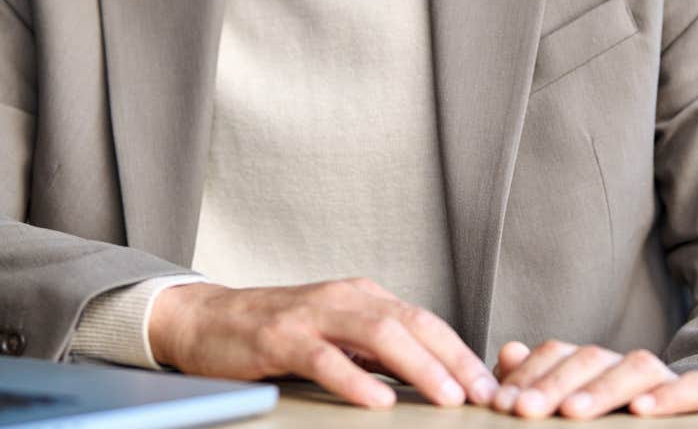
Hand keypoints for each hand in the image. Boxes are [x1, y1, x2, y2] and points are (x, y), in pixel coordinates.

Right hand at [148, 278, 496, 409]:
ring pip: (377, 334)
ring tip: (446, 396)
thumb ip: (377, 351)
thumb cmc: (277, 333)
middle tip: (483, 394)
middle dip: (454, 359)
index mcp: (364, 297)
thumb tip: (430, 379)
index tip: (491, 384)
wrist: (207, 319)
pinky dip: (355, 379)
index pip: (425, 321)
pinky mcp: (279, 338)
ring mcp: (312, 315)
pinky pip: (324, 358)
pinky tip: (377, 400)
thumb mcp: (336, 335)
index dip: (461, 352)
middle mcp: (344, 298)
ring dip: (418, 366)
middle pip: (412, 323)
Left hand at [491, 340, 697, 418]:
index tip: (503, 404)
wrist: (673, 428)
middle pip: (592, 358)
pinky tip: (639, 411)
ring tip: (572, 412)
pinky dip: (669, 397)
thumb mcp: (566, 403)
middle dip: (555, 384)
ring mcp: (664, 379)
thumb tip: (509, 353)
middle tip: (525, 410)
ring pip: (638, 366)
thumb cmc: (607, 420)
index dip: (529, 375)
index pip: (558, 353)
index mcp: (591, 364)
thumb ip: (536, 383)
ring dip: (603, 389)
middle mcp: (625, 365)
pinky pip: (694, 387)